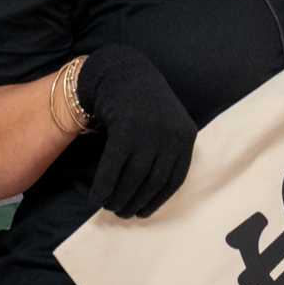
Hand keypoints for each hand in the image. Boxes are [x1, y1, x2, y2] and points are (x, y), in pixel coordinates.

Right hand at [76, 45, 196, 217]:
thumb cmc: (142, 102)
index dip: (157, 200)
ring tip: (109, 206)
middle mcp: (171, 135)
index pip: (174, 179)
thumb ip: (166, 150)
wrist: (122, 70)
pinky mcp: (126, 129)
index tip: (143, 213)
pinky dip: (104, 185)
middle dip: (135, 202)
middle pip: (153, 181)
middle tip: (122, 213)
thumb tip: (151, 192)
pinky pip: (114, 167)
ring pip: (133, 178)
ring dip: (119, 198)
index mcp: (186, 136)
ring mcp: (149, 132)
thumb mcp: (166, 123)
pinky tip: (97, 196)